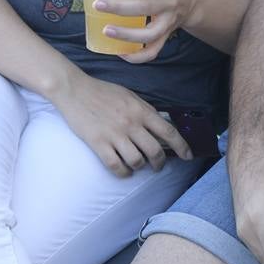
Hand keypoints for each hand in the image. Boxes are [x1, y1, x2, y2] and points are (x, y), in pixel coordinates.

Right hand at [49, 71, 191, 175]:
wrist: (75, 90)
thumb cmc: (103, 92)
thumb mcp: (130, 96)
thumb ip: (145, 110)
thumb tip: (161, 124)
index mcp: (141, 110)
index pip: (168, 132)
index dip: (182, 146)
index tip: (188, 156)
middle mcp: (131, 123)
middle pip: (155, 151)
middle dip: (160, 163)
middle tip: (158, 166)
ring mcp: (115, 135)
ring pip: (137, 161)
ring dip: (140, 167)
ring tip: (138, 165)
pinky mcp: (99, 144)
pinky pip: (116, 166)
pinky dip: (123, 173)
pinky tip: (124, 170)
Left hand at [89, 0, 194, 63]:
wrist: (190, 0)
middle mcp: (170, 2)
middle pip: (147, 7)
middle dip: (121, 8)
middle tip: (98, 4)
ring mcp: (169, 22)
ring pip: (150, 34)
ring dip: (127, 35)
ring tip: (106, 30)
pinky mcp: (165, 37)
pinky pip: (153, 51)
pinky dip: (137, 56)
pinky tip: (120, 53)